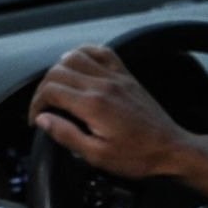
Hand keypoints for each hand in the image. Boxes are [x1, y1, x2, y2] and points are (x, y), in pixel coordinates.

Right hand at [27, 45, 198, 180]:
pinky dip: (84, 53)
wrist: (171, 149)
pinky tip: (79, 66)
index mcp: (93, 105)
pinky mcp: (125, 75)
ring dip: (59, 69)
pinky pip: (100, 51)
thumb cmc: (138, 156)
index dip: (35, 104)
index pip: (50, 90)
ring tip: (58, 88)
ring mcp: (115, 76)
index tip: (36, 119)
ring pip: (75, 55)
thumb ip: (67, 135)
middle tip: (44, 107)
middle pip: (57, 70)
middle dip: (43, 88)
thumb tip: (43, 120)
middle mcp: (103, 84)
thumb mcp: (97, 156)